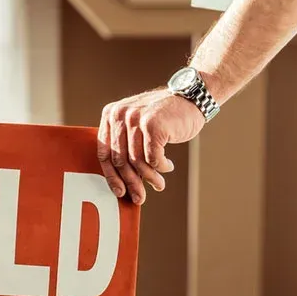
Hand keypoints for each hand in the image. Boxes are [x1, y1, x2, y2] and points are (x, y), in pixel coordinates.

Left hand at [98, 89, 204, 203]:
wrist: (191, 97)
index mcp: (110, 115)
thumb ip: (125, 146)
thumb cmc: (163, 117)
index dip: (111, 176)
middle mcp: (120, 115)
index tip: (119, 192)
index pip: (105, 153)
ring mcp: (135, 118)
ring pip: (137, 161)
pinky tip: (167, 167)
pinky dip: (161, 167)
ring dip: (150, 178)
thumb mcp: (137, 125)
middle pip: (120, 160)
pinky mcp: (152, 125)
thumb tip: (123, 182)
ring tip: (159, 184)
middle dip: (131, 183)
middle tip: (139, 197)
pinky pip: (153, 158)